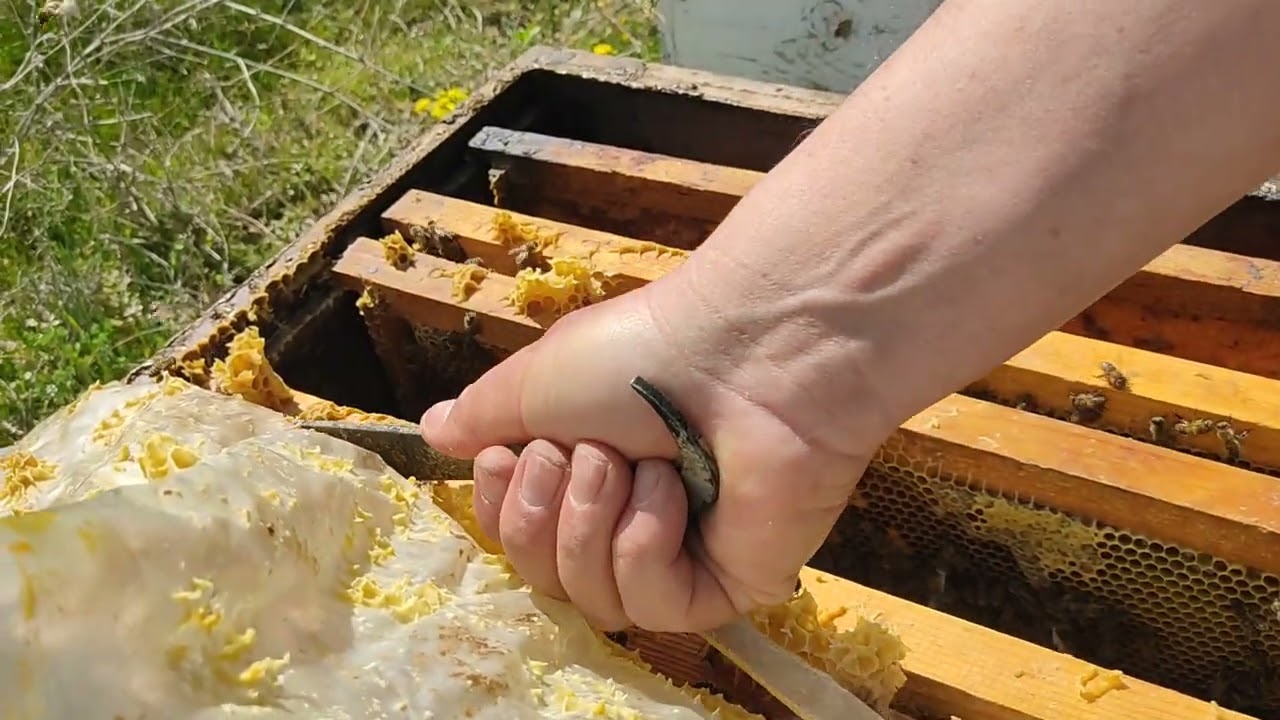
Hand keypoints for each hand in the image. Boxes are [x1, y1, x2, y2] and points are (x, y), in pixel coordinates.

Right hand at [419, 259, 891, 632]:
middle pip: (544, 575)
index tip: (506, 458)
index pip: (517, 535)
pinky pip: (651, 603)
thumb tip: (434, 429)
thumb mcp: (538, 380)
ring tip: (629, 462)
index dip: (500, 511)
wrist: (742, 351)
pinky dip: (646, 542)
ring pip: (591, 598)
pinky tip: (674, 490)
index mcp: (585, 469)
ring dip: (593, 521)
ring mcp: (678, 555)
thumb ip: (484, 416)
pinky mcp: (725, 584)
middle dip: (543, 514)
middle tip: (581, 453)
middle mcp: (627, 517)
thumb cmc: (642, 353)